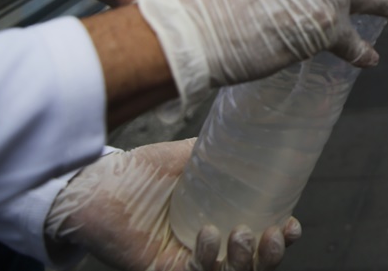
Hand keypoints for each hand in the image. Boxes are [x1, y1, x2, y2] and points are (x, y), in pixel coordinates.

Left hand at [45, 140, 300, 270]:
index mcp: (218, 221)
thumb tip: (254, 131)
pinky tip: (207, 234)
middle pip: (253, 265)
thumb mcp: (187, 159)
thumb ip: (218, 153)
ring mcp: (185, 262)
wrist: (95, 184)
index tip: (291, 224)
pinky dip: (206, 260)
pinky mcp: (162, 270)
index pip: (260, 240)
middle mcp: (205, 248)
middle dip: (271, 256)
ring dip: (245, 260)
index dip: (282, 239)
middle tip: (273, 234)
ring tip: (240, 232)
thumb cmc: (138, 173)